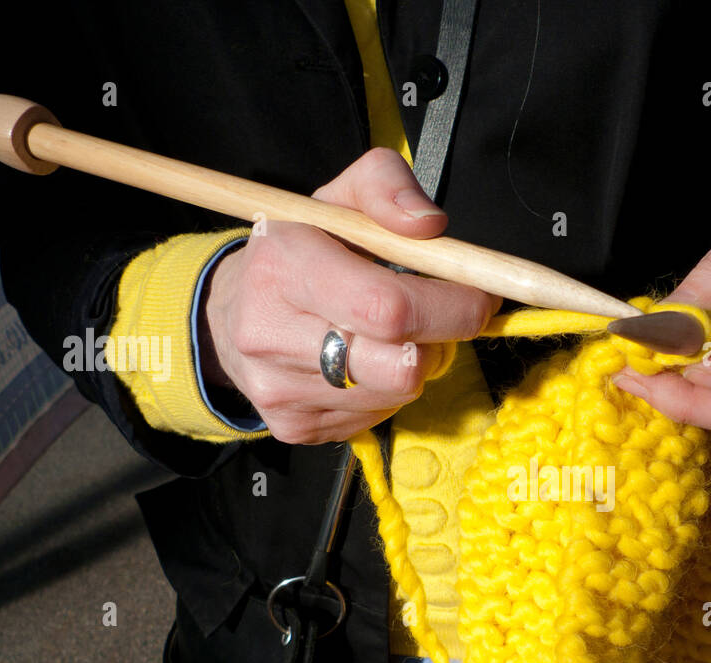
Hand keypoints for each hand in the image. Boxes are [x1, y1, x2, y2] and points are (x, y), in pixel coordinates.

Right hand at [200, 147, 500, 443]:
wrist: (230, 313)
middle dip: (442, 340)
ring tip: (387, 335)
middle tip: (440, 316)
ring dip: (415, 364)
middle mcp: (270, 335)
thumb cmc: (301, 251)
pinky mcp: (293, 427)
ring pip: (397, 394)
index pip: (389, 308)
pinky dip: (386, 390)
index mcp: (282, 266)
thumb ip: (387, 186)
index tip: (480, 295)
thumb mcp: (338, 198)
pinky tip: (362, 362)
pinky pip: (376, 417)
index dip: (453, 308)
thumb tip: (429, 224)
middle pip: (401, 367)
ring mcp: (278, 390)